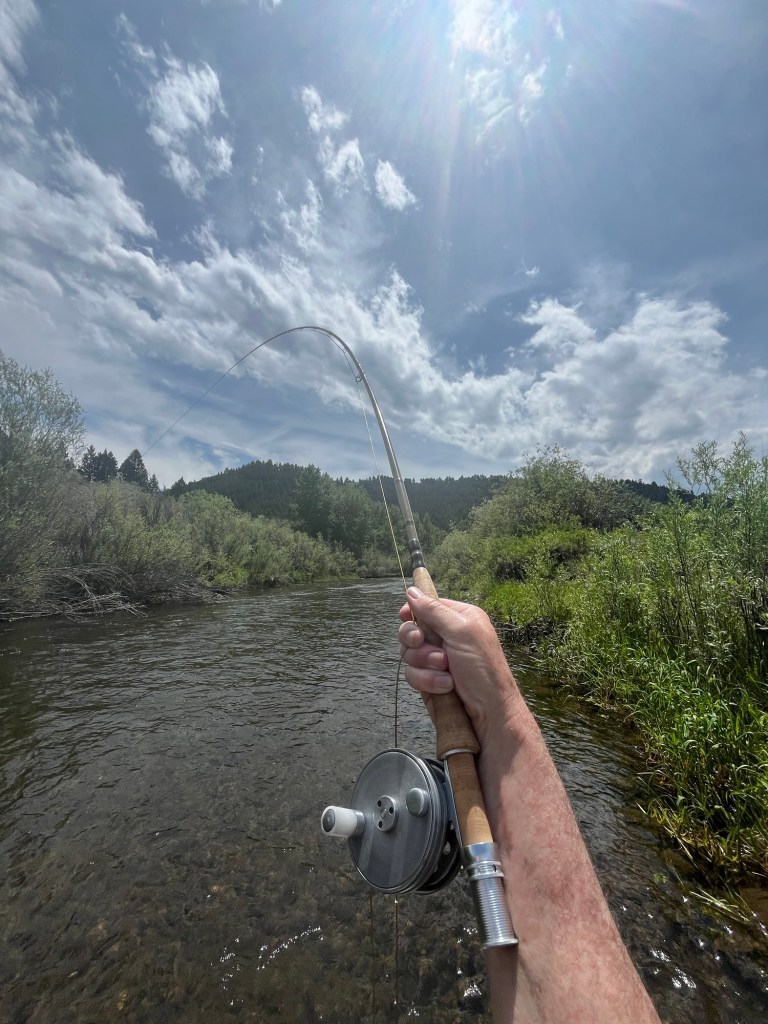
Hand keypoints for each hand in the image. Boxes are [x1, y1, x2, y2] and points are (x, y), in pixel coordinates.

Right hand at [398, 587, 520, 742]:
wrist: (488, 714)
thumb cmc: (483, 670)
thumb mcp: (462, 632)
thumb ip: (434, 611)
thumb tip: (411, 591)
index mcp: (459, 618)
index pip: (427, 606)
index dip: (414, 611)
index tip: (405, 616)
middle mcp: (447, 637)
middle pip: (412, 629)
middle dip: (417, 641)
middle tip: (422, 643)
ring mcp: (437, 659)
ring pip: (409, 653)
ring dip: (425, 664)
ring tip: (445, 671)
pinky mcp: (429, 680)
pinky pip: (412, 674)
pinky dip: (426, 680)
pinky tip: (445, 687)